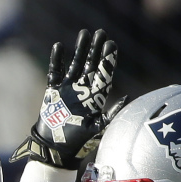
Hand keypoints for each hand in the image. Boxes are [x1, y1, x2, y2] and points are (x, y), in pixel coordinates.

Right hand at [11, 28, 120, 169]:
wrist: (56, 149)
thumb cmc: (77, 142)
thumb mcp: (97, 128)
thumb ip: (110, 114)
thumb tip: (127, 98)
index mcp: (94, 98)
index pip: (103, 75)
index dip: (107, 60)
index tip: (111, 45)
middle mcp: (82, 91)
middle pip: (91, 65)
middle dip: (96, 50)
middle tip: (101, 33)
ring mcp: (67, 90)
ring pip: (75, 65)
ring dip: (79, 50)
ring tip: (84, 33)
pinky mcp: (53, 92)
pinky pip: (55, 72)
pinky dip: (56, 60)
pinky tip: (59, 46)